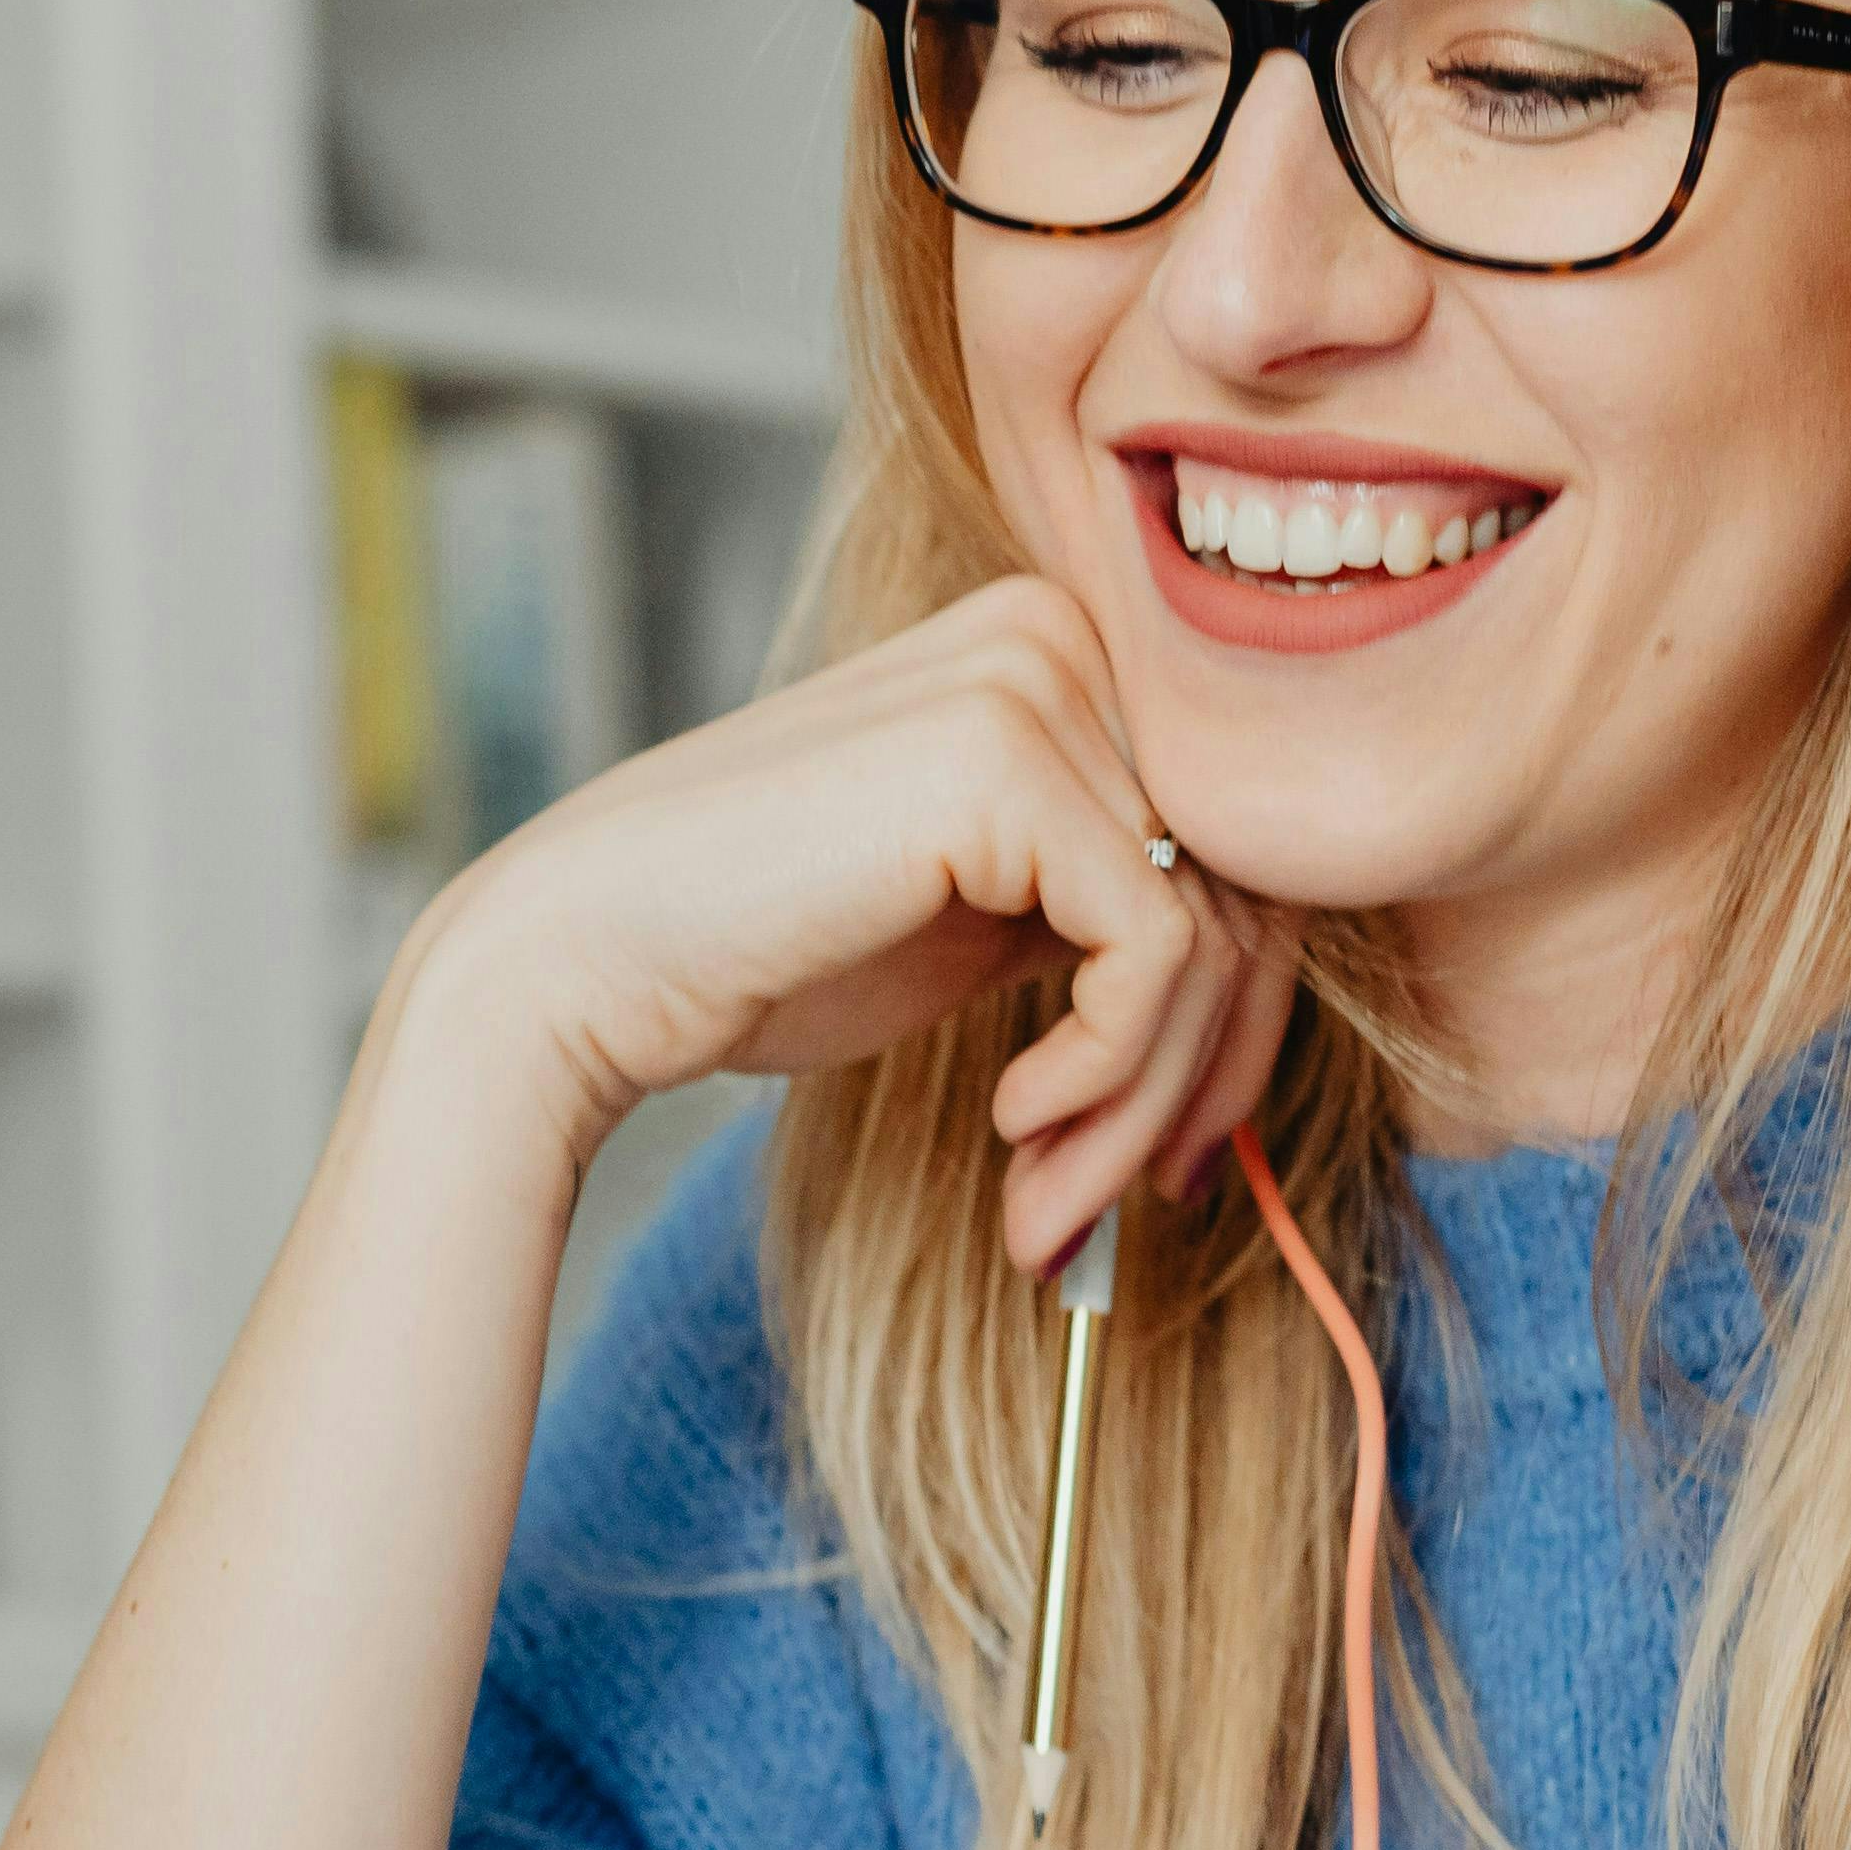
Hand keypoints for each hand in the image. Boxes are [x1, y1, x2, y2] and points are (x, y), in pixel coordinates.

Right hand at [388, 576, 1301, 1272]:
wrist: (586, 958)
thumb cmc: (763, 947)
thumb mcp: (983, 916)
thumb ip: (1109, 909)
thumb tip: (1264, 1000)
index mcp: (1060, 647)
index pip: (1236, 844)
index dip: (1227, 1024)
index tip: (1164, 1159)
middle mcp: (1061, 633)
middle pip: (1248, 889)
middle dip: (1194, 1084)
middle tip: (1108, 1215)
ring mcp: (1036, 682)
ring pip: (1212, 939)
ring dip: (1139, 1111)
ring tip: (1049, 1209)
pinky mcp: (1012, 765)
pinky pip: (1156, 956)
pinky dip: (1107, 1075)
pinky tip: (1012, 1125)